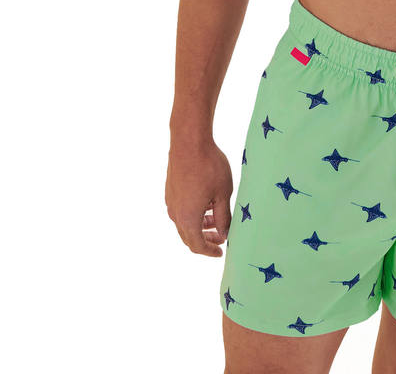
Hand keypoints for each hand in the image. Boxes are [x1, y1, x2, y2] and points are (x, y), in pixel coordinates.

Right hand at [165, 136, 233, 256]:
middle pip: (189, 236)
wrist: (189, 142)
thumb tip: (225, 235)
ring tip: (216, 220)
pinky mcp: (171, 190)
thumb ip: (224, 217)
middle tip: (221, 239)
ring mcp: (171, 201)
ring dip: (200, 226)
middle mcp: (176, 213)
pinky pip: (181, 210)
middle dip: (205, 240)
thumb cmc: (209, 167)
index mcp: (188, 218)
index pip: (197, 245)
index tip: (221, 253)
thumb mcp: (223, 194)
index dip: (209, 251)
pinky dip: (194, 214)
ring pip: (184, 223)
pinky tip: (207, 204)